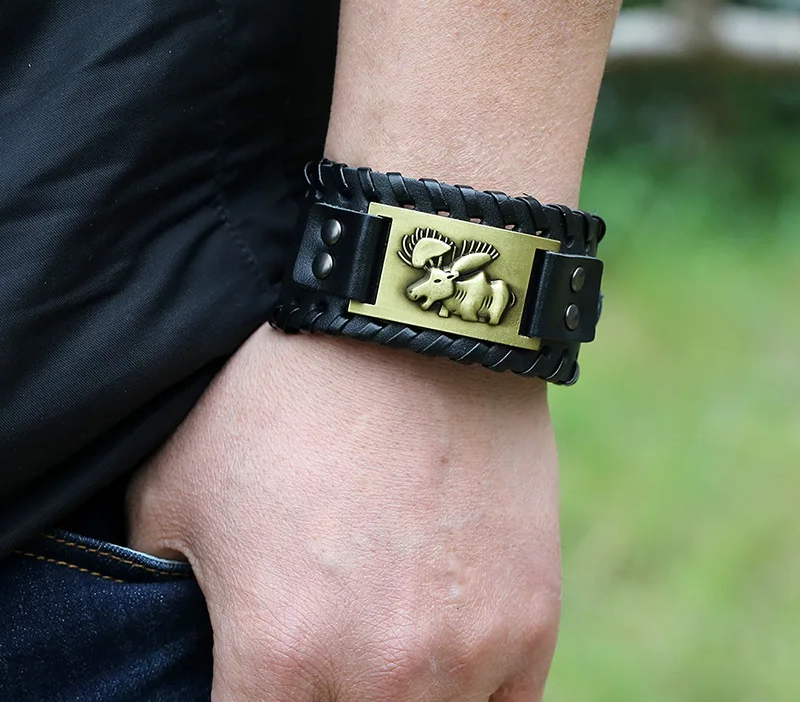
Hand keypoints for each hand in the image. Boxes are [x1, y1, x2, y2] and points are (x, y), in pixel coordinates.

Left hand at [127, 325, 561, 700]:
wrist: (404, 324)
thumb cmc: (280, 399)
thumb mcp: (173, 493)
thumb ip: (162, 596)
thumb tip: (179, 642)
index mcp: (276, 657)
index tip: (247, 677)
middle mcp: (380, 677)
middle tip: (308, 660)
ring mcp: (468, 652)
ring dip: (391, 700)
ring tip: (373, 651)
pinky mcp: (530, 616)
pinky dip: (465, 695)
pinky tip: (441, 657)